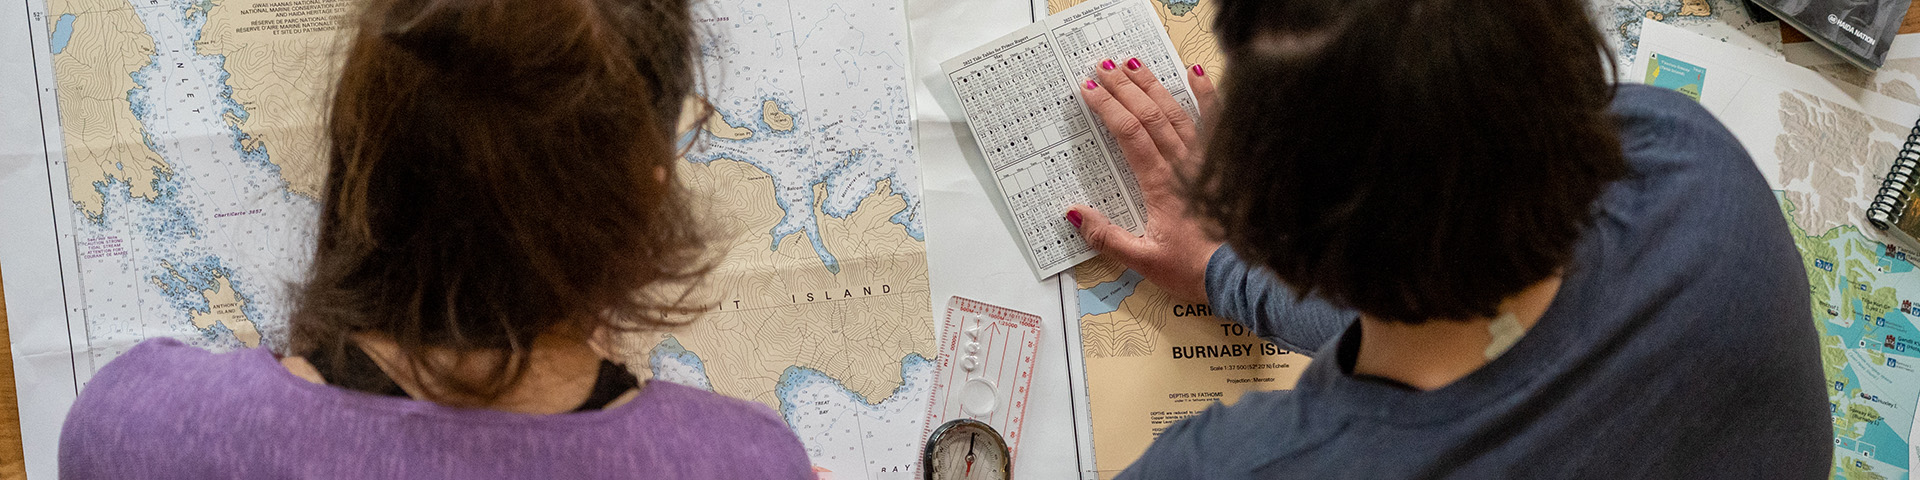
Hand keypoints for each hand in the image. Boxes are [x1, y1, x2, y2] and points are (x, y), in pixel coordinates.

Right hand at [1069, 59, 1220, 302]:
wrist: (1241, 274)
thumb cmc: (1194, 269)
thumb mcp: (1144, 261)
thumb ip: (1107, 238)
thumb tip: (1074, 214)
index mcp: (1160, 184)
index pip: (1129, 133)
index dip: (1107, 107)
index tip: (1089, 89)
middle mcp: (1183, 164)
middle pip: (1149, 114)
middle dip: (1124, 87)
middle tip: (1103, 66)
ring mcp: (1205, 159)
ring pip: (1176, 111)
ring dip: (1153, 85)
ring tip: (1133, 64)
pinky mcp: (1222, 163)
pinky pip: (1216, 120)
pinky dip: (1207, 93)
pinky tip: (1195, 71)